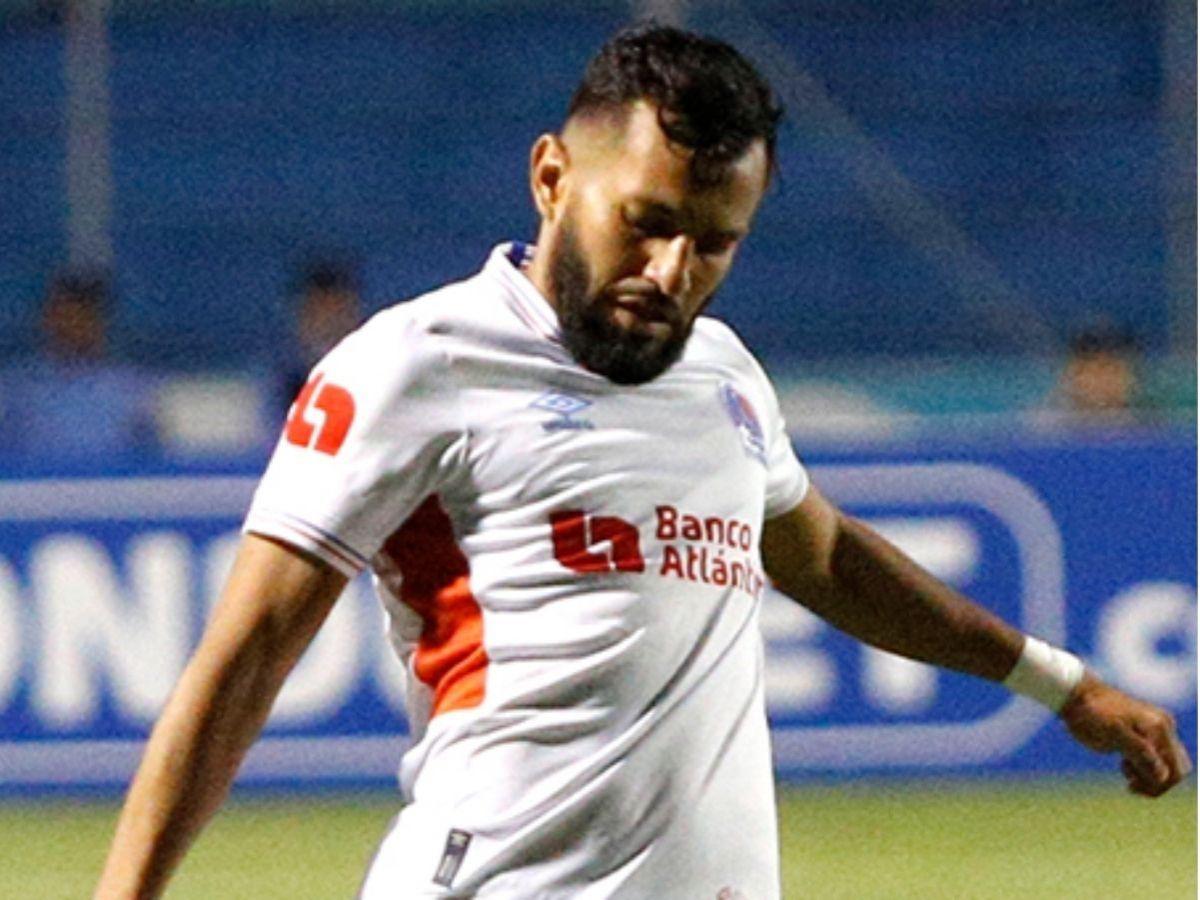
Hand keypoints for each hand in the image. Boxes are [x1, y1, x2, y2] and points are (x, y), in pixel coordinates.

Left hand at [1060, 672, 1191, 796]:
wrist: (1076, 696)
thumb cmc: (1091, 713)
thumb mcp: (1113, 733)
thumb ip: (1139, 752)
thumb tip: (1163, 774)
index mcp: (1158, 728)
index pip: (1174, 771)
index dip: (1156, 785)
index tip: (1130, 783)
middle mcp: (1163, 727)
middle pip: (1176, 770)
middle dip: (1155, 782)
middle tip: (1129, 779)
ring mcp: (1156, 729)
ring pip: (1167, 765)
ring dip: (1149, 775)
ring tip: (1125, 768)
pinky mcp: (1146, 733)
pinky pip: (1156, 758)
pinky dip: (1144, 767)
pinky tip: (1124, 763)